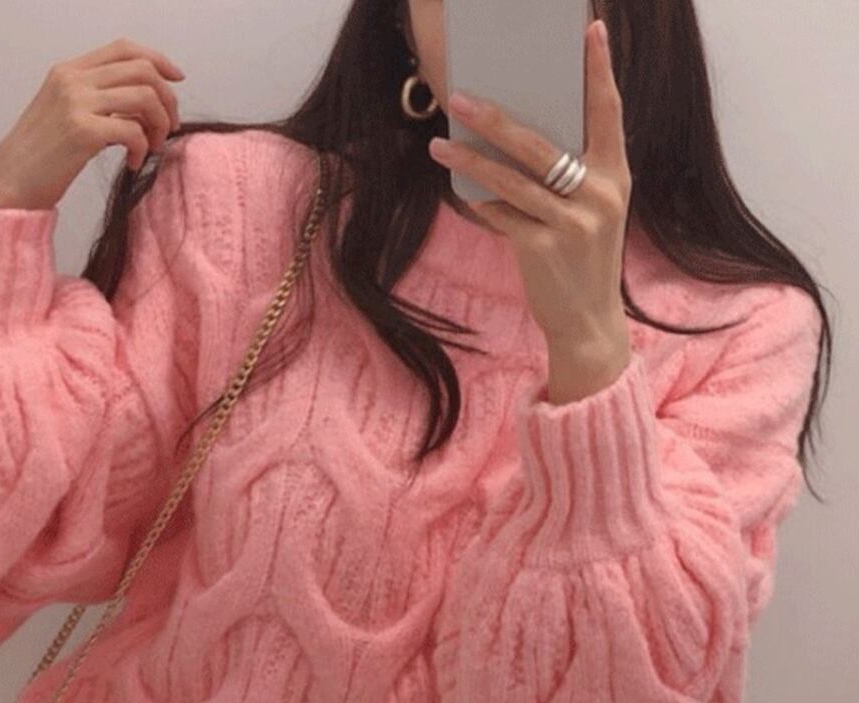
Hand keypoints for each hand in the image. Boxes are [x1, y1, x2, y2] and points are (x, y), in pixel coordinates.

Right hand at [0, 37, 185, 212]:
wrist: (12, 180)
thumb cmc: (43, 155)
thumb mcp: (67, 113)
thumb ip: (100, 101)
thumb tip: (145, 104)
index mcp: (70, 71)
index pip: (125, 49)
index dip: (159, 60)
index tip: (177, 80)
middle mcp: (73, 80)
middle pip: (143, 70)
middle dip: (167, 99)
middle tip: (168, 128)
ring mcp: (77, 103)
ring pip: (145, 96)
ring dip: (160, 124)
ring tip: (152, 147)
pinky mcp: (82, 132)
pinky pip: (133, 131)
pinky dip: (143, 150)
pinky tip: (134, 163)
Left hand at [429, 19, 631, 360]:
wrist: (588, 322)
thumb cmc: (583, 260)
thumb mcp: (592, 213)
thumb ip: (571, 176)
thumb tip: (517, 138)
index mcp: (615, 177)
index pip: (609, 111)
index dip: (599, 69)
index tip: (590, 28)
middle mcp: (598, 195)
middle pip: (540, 143)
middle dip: (495, 117)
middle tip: (460, 95)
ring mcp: (571, 223)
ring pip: (510, 179)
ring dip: (469, 158)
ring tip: (438, 142)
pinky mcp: (541, 249)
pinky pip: (499, 215)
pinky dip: (476, 201)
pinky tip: (456, 188)